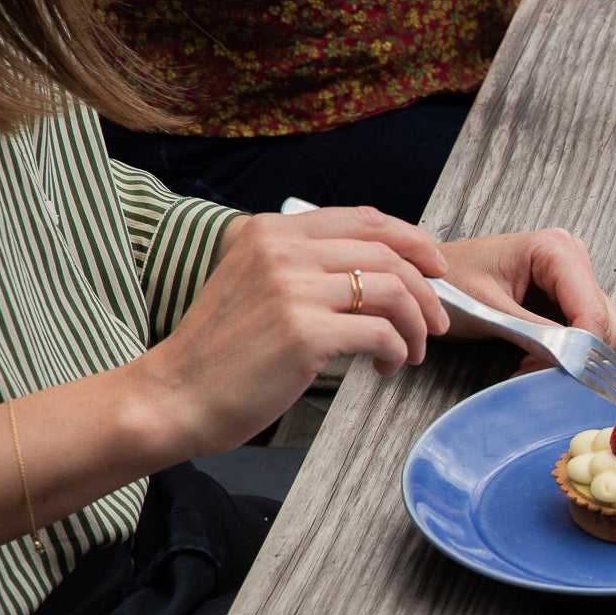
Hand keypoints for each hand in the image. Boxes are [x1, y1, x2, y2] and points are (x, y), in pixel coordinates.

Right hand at [135, 207, 450, 453]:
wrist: (177, 396)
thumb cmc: (222, 351)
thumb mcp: (252, 282)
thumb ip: (301, 263)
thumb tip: (377, 267)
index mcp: (269, 231)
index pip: (363, 219)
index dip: (412, 240)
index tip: (436, 267)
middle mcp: (281, 250)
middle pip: (388, 254)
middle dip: (426, 291)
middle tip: (438, 323)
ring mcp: (292, 290)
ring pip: (393, 291)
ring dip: (417, 325)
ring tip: (411, 352)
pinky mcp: (305, 333)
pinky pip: (382, 333)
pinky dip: (397, 351)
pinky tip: (386, 367)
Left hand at [436, 228, 615, 367]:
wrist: (430, 280)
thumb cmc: (449, 284)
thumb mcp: (489, 310)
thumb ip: (535, 334)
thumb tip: (571, 361)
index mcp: (556, 249)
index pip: (592, 310)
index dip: (581, 350)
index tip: (554, 374)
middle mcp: (574, 258)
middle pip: (607, 323)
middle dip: (577, 354)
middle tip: (533, 368)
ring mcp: (576, 279)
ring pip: (607, 331)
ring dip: (576, 356)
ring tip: (533, 361)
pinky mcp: (572, 299)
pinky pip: (594, 333)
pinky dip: (574, 353)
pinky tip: (541, 354)